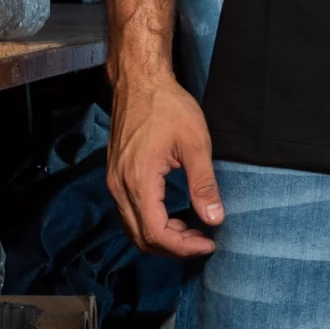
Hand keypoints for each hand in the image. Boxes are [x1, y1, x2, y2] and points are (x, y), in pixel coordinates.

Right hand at [107, 57, 225, 257]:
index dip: (183, 247)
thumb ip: (204, 184)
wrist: (139, 81)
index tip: (209, 243)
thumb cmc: (168, 106)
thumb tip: (215, 218)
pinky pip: (129, 213)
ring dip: (162, 237)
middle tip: (202, 240)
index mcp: (139, 180)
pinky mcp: (115, 176)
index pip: (156, 233)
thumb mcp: (195, 143)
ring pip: (133, 228)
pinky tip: (173, 216)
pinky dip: (151, 224)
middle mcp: (120, 186)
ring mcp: (114, 182)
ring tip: (191, 231)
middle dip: (174, 247)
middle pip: (141, 238)